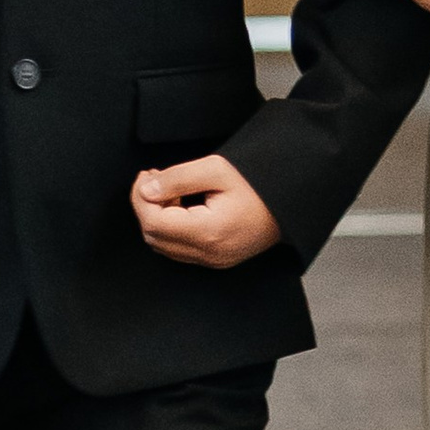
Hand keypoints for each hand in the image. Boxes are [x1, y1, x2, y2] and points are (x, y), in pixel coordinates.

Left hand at [133, 154, 283, 269]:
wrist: (289, 202)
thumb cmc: (260, 184)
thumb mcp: (217, 169)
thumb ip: (177, 178)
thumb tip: (147, 189)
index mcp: (208, 232)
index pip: (153, 222)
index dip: (140, 198)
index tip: (144, 175)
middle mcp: (209, 253)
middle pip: (154, 237)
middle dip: (146, 207)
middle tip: (154, 179)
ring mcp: (214, 260)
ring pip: (164, 246)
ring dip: (157, 218)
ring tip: (170, 191)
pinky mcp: (217, 260)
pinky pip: (179, 250)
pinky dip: (171, 229)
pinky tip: (181, 207)